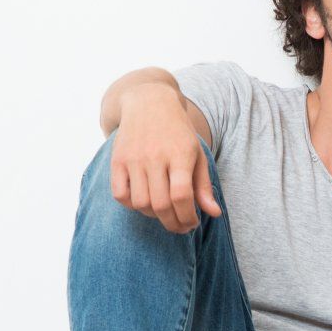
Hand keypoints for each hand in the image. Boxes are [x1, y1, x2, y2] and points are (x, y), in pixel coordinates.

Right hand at [110, 84, 220, 233]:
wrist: (149, 103)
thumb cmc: (178, 133)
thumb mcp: (197, 154)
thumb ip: (203, 185)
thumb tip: (213, 214)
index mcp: (180, 154)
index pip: (182, 195)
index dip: (188, 216)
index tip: (192, 223)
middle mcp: (155, 156)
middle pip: (161, 204)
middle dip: (173, 223)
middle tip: (180, 227)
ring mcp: (134, 159)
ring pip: (140, 203)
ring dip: (154, 217)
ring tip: (164, 214)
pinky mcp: (117, 161)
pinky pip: (120, 195)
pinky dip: (132, 206)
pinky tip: (144, 203)